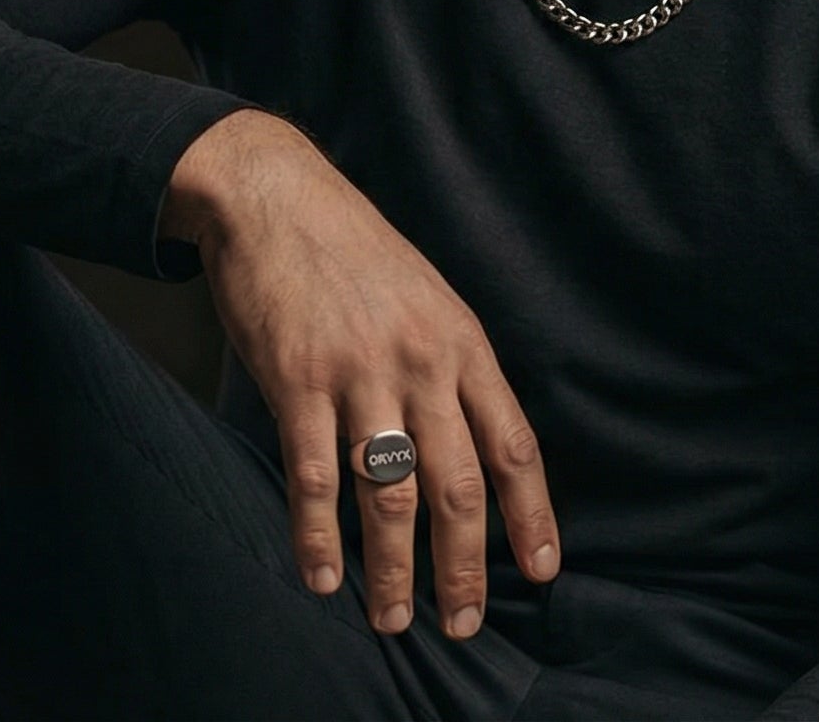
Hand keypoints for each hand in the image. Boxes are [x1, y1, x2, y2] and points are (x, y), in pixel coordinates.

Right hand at [161, 109, 561, 638]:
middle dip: (464, 566)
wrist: (276, 196)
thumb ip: (451, 370)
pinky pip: (313, 475)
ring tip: (390, 620)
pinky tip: (323, 578)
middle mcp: (421, 363)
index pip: (513, 445)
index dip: (532, 514)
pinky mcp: (297, 378)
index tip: (542, 569)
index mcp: (463, 344)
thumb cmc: (354, 254)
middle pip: (457, 486)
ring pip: (388, 493)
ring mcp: (359, 372)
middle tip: (461, 622)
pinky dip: (319, 536)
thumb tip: (474, 450)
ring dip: (392, 570)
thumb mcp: (430, 298)